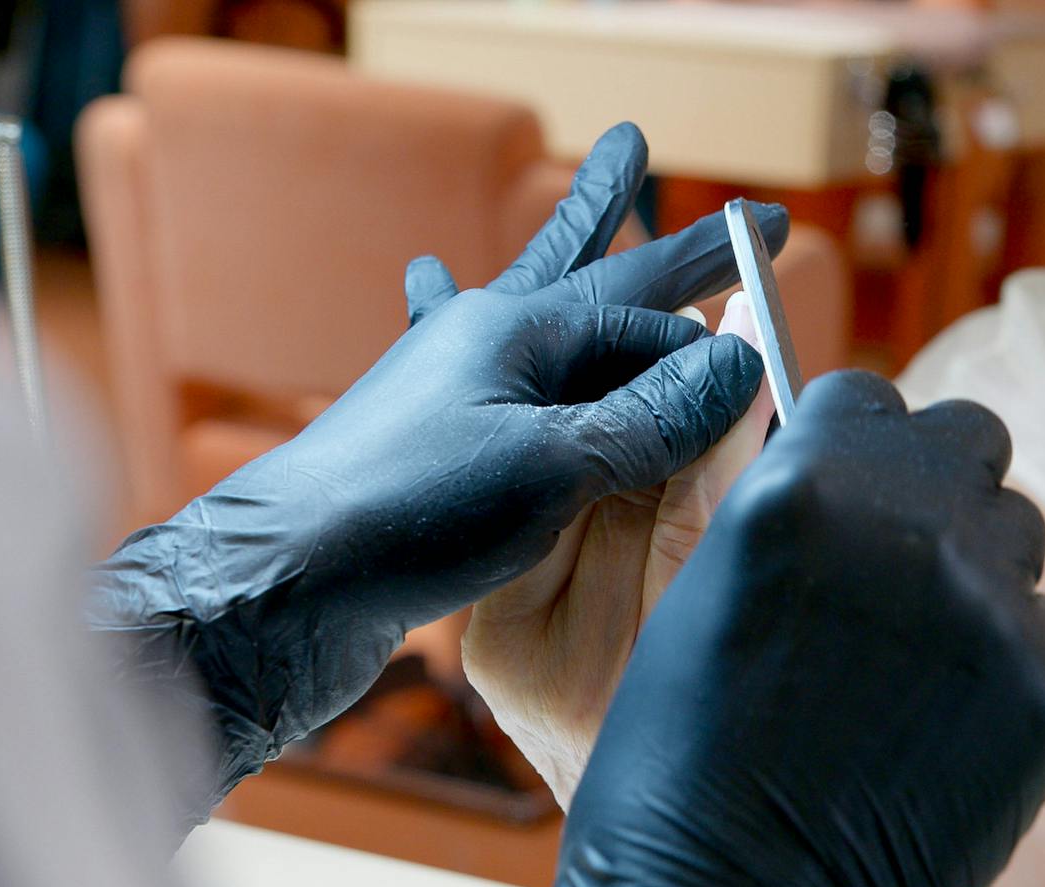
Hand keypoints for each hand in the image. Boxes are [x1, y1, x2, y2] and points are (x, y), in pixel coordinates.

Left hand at [88, 124, 779, 818]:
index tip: (765, 342)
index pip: (645, 318)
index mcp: (516, 330)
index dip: (707, 327)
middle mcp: (482, 341)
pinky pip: (487, 369)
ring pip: (537, 307)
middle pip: (581, 266)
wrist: (279, 584)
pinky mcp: (430, 442)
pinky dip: (477, 316)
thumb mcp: (552, 466)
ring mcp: (450, 386)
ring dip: (570, 249)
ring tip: (593, 191)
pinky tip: (432, 275)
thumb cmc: (406, 513)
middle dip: (627, 218)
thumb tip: (741, 363)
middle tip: (644, 145)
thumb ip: (649, 419)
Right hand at [539, 372, 1044, 886]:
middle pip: (969, 440)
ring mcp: (993, 611)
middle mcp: (911, 527)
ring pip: (1017, 533)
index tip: (839, 480)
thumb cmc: (677, 775)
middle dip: (932, 481)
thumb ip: (776, 505)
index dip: (849, 439)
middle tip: (890, 556)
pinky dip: (1006, 659)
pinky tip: (942, 720)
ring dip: (973, 567)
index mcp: (802, 489)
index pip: (865, 394)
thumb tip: (828, 450)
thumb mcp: (694, 600)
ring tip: (912, 652)